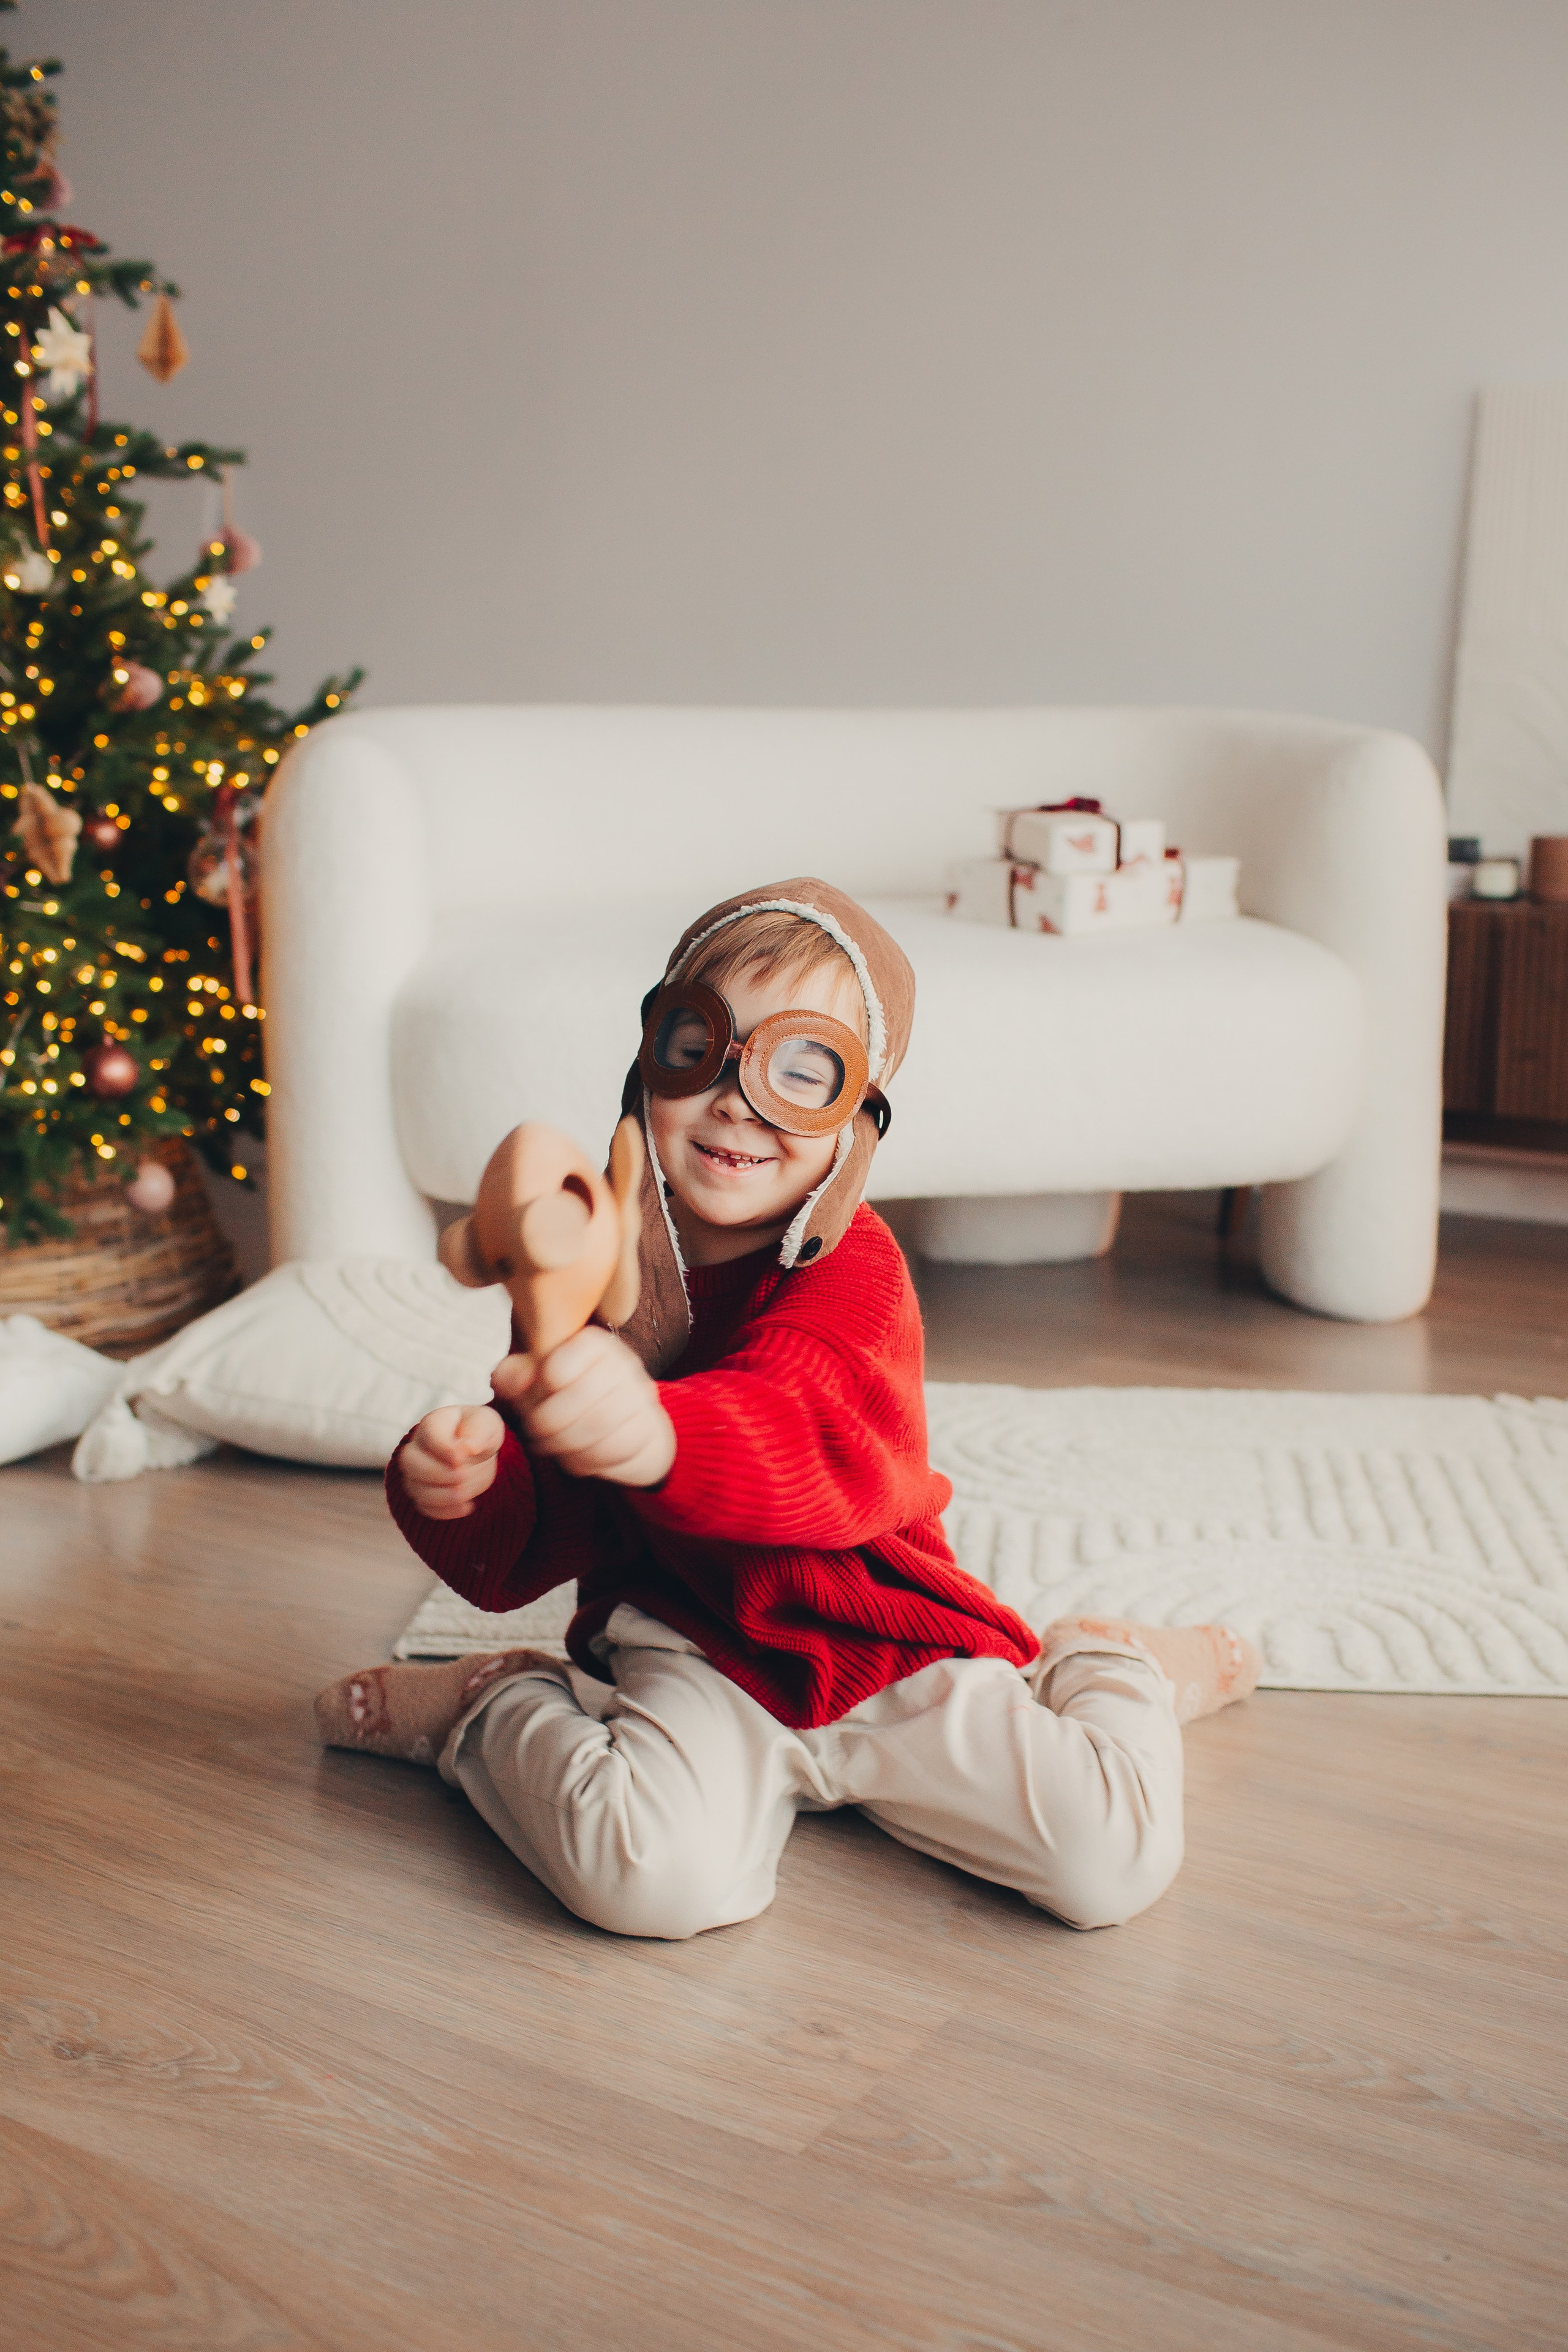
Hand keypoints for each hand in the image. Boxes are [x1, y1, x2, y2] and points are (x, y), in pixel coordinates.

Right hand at [398, 1402, 505, 1520]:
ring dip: (442, 1495)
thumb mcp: (487, 1423)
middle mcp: (418, 1447)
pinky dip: (445, 1511)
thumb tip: (468, 1448)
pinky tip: (467, 1507)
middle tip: (461, 1475)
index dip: (442, 1447)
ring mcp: (417, 1473)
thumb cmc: (479, 1432)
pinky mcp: (424, 1493)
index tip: (462, 1457)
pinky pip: (425, 1507)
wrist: (477, 1451)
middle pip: (409, 1462)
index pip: (428, 1433)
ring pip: (416, 1488)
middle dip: (436, 1473)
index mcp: (434, 1423)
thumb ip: (479, 1431)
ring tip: (465, 1495)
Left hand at [494, 1325, 674, 1488]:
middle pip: (580, 1396)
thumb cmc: (566, 1397)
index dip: (537, 1392)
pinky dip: (589, 1459)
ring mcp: (639, 1394)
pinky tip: (576, 1457)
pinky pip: (618, 1447)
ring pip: (600, 1423)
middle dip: (549, 1423)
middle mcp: (621, 1361)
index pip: (558, 1366)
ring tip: (552, 1445)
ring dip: (566, 1442)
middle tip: (535, 1433)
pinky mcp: (649, 1427)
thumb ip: (514, 1375)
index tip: (530, 1402)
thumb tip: (510, 1377)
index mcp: (590, 1342)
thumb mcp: (533, 1382)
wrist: (617, 1423)